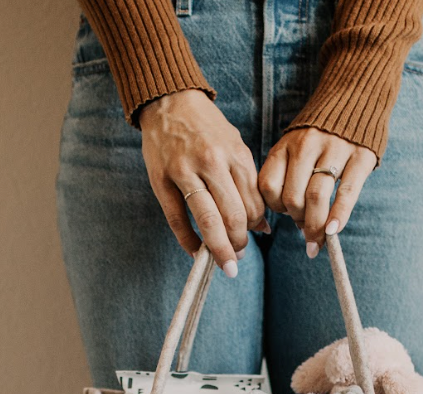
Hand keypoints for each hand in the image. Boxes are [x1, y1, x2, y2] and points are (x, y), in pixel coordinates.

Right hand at [139, 89, 267, 275]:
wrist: (169, 101)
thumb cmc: (207, 128)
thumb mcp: (234, 146)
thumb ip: (247, 183)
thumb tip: (261, 226)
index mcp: (235, 154)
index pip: (253, 202)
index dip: (255, 225)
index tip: (254, 235)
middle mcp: (213, 163)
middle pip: (233, 216)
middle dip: (239, 243)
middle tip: (238, 257)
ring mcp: (185, 171)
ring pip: (208, 220)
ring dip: (219, 249)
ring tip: (225, 263)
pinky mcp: (161, 179)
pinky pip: (177, 219)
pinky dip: (188, 241)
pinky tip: (195, 252)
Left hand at [258, 127, 377, 254]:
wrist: (355, 97)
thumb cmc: (320, 134)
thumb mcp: (295, 146)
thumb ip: (290, 177)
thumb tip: (298, 222)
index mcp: (286, 146)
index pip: (269, 186)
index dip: (275, 207)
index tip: (286, 213)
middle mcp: (306, 146)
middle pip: (293, 197)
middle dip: (297, 221)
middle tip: (306, 229)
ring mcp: (334, 150)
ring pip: (317, 197)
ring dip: (315, 226)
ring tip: (318, 240)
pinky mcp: (360, 157)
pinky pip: (347, 192)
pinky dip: (339, 215)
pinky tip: (334, 231)